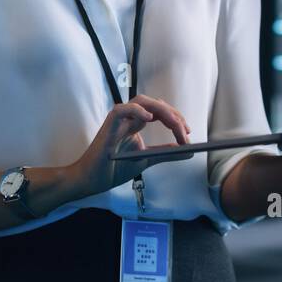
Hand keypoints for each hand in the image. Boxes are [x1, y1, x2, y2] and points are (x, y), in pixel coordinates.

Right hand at [71, 94, 192, 196]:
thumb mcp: (146, 159)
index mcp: (135, 124)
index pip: (159, 111)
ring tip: (174, 124)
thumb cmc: (113, 169)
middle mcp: (127, 118)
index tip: (187, 132)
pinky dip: (136, 111)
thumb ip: (166, 153)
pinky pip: (122, 110)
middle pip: (153, 104)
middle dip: (173, 114)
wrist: (92, 180)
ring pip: (141, 102)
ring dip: (161, 111)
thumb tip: (189, 150)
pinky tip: (149, 118)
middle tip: (185, 130)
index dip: (175, 118)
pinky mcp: (108, 125)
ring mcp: (118, 120)